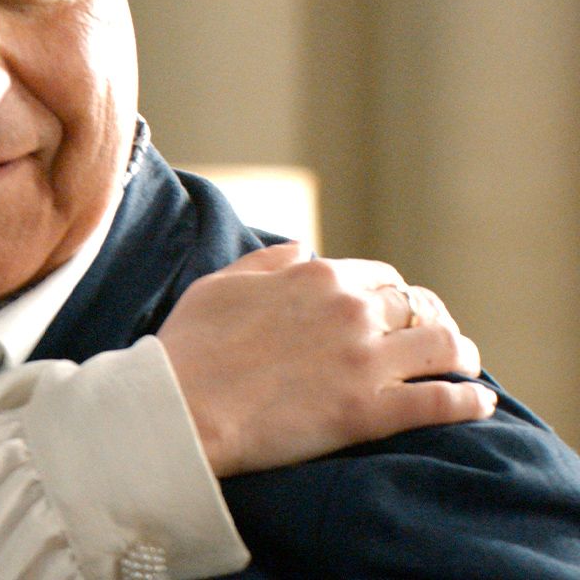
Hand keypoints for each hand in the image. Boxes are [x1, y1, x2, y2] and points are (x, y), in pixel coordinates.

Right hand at [157, 242, 495, 477]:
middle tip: (433, 342)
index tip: (393, 313)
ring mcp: (364, 360)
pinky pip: (441, 401)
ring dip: (460, 354)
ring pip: (443, 347)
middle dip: (429, 322)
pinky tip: (477, 404)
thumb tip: (302, 247)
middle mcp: (349, 310)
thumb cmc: (189, 346)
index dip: (392, 295)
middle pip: (417, 308)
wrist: (181, 408)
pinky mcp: (370, 410)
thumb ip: (267, 261)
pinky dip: (468, 401)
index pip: (381, 277)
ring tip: (464, 366)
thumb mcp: (220, 284)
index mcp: (315, 276)